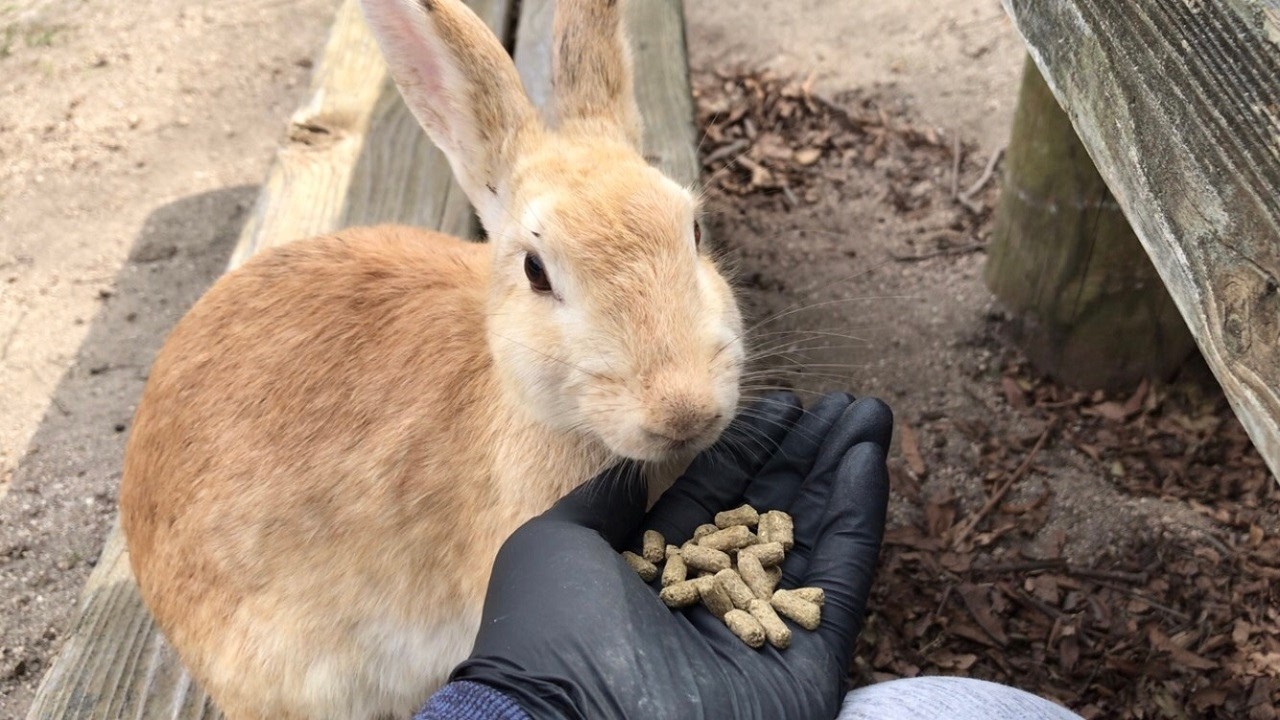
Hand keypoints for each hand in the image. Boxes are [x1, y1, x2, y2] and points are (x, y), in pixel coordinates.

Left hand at [452, 392, 891, 719]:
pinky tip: (867, 463)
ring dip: (841, 475)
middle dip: (807, 455)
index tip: (784, 405)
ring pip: (813, 540)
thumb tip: (636, 472)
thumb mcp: (560, 545)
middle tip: (844, 402)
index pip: (715, 499)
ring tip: (869, 416)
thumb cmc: (549, 633)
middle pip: (771, 512)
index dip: (751, 450)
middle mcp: (710, 600)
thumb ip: (607, 503)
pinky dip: (856, 522)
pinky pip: (838, 585)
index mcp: (655, 574)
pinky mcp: (805, 666)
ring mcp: (761, 633)